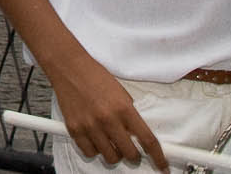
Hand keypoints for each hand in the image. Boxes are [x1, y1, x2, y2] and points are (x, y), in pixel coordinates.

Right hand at [50, 55, 165, 169]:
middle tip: (131, 151)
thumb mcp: (121, 92)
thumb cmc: (95, 76)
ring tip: (111, 144)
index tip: (162, 165)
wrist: (68, 66)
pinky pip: (89, 152)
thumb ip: (129, 114)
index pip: (148, 140)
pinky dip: (95, 151)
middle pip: (129, 154)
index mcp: (124, 108)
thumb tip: (136, 134)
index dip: (158, 157)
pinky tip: (96, 141)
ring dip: (114, 154)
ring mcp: (90, 126)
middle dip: (133, 155)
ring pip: (110, 157)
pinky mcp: (74, 129)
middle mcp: (108, 119)